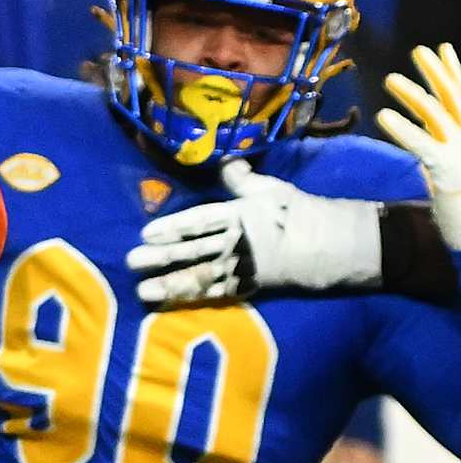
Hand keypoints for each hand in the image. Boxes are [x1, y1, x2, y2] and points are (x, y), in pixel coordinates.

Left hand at [125, 158, 381, 304]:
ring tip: (142, 290)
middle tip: (130, 262)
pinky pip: (217, 294)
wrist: (331, 245)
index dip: (171, 227)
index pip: (199, 221)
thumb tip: (225, 160)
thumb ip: (242, 179)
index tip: (145, 233)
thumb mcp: (271, 189)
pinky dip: (192, 299)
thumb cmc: (299, 211)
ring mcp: (241, 266)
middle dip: (161, 257)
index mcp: (239, 215)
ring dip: (169, 283)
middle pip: (192, 250)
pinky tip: (169, 302)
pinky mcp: (248, 286)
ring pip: (200, 276)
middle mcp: (236, 242)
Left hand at [378, 42, 460, 249]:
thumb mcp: (450, 163)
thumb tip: (428, 121)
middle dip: (436, 73)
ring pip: (437, 114)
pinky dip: (403, 129)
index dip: (454, 72)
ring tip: (389, 79)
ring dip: (413, 95)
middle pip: (452, 98)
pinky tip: (384, 116)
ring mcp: (459, 152)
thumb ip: (442, 139)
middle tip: (418, 51)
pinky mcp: (445, 169)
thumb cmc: (460, 198)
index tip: (443, 50)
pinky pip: (422, 144)